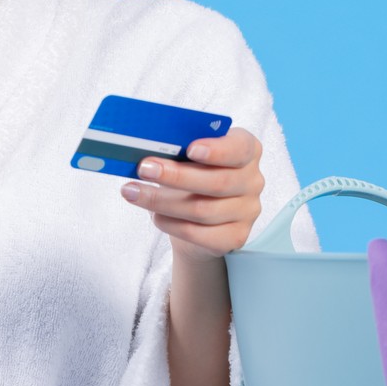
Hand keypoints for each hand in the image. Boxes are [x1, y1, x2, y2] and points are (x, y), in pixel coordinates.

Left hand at [121, 127, 264, 259]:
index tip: (191, 149)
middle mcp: (253, 180)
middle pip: (217, 182)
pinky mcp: (235, 237)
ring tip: (133, 192)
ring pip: (202, 210)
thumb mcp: (187, 157)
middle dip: (176, 176)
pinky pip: (198, 233)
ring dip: (161, 201)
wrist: (197, 218)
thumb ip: (178, 150)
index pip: (240, 148)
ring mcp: (247, 211)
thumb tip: (148, 151)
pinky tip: (153, 215)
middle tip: (143, 169)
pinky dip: (170, 223)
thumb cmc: (191, 176)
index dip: (217, 150)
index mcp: (247, 150)